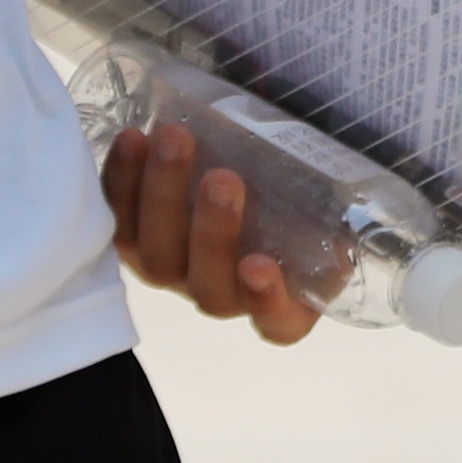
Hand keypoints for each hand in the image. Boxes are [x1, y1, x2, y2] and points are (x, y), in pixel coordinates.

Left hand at [102, 120, 317, 347]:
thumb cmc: (289, 201)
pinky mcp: (130, 241)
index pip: (277, 323)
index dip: (266, 301)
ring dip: (163, 194)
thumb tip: (343, 198)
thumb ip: (332, 216)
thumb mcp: (322, 212)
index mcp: (279, 302)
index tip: (260, 265)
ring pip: (156, 253)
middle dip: (213, 231)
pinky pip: (118, 219)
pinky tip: (133, 139)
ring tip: (176, 140)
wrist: (233, 175)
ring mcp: (171, 271)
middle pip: (208, 284)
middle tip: (224, 178)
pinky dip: (121, 180)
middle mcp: (220, 294)